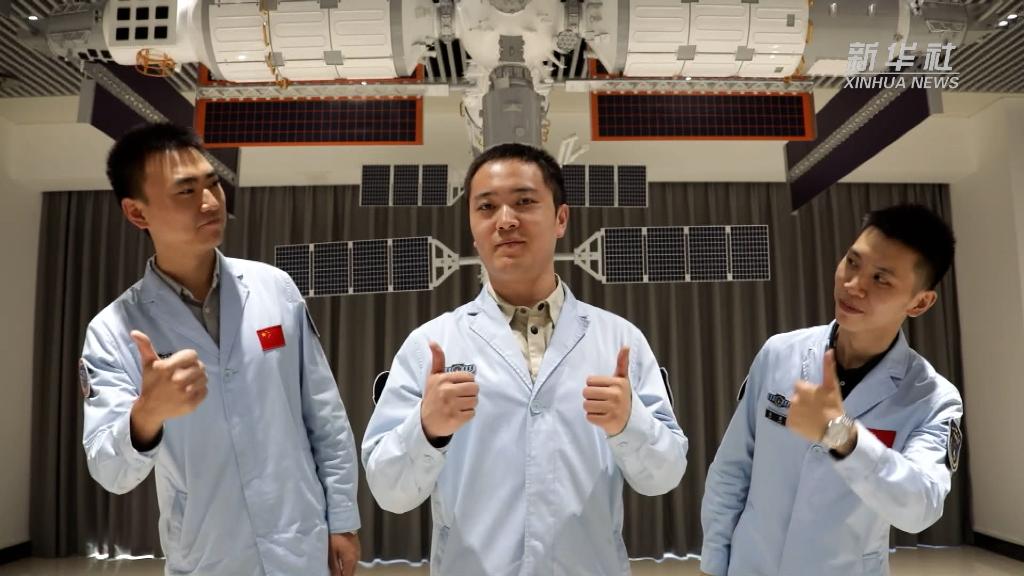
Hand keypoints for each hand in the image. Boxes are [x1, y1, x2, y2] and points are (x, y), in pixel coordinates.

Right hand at [129, 330, 207, 446]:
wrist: (150, 409)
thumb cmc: (151, 383)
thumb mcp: (148, 364)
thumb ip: (145, 347)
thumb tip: (134, 332)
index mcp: (167, 368)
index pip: (192, 355)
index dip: (188, 358)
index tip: (181, 363)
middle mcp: (177, 380)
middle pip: (200, 366)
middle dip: (194, 368)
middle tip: (185, 373)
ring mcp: (185, 393)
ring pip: (205, 378)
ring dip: (199, 379)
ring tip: (188, 382)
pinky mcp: (192, 404)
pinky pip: (205, 391)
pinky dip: (200, 390)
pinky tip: (189, 392)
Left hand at [328, 532, 359, 575]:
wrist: (342, 522)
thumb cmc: (335, 537)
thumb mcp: (332, 554)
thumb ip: (335, 568)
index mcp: (350, 560)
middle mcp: (356, 558)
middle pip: (351, 572)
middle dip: (345, 575)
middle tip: (336, 574)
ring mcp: (358, 552)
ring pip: (353, 567)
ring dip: (347, 570)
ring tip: (339, 571)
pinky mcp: (357, 548)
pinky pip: (354, 560)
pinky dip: (349, 564)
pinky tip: (343, 563)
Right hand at [420, 342, 477, 439]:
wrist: (424, 422)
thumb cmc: (432, 396)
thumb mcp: (433, 377)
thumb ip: (437, 359)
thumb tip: (432, 341)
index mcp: (442, 379)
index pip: (470, 377)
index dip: (467, 383)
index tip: (458, 388)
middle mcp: (446, 391)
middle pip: (475, 389)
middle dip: (470, 394)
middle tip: (459, 398)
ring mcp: (451, 406)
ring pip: (475, 401)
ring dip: (469, 405)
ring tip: (458, 406)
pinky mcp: (455, 419)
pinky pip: (472, 413)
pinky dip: (467, 415)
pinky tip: (457, 414)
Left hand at [583, 347, 632, 435]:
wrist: (631, 420)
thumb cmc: (622, 396)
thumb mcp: (622, 380)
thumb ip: (622, 363)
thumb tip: (626, 346)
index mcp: (618, 382)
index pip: (589, 381)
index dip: (593, 386)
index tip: (604, 390)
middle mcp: (616, 395)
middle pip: (586, 392)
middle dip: (590, 397)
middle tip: (601, 400)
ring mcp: (613, 409)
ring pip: (586, 405)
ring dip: (591, 408)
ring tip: (602, 409)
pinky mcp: (609, 422)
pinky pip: (589, 417)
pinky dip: (593, 418)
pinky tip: (603, 417)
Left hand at [786, 349, 844, 443]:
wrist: (834, 429)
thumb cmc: (834, 406)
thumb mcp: (832, 386)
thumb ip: (828, 367)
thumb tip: (828, 351)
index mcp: (800, 388)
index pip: (799, 386)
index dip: (807, 391)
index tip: (817, 397)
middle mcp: (792, 399)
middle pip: (796, 397)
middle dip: (803, 400)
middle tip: (815, 408)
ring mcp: (791, 412)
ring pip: (793, 408)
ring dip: (800, 411)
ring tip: (812, 416)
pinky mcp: (790, 424)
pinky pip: (792, 420)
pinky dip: (798, 422)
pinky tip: (808, 423)